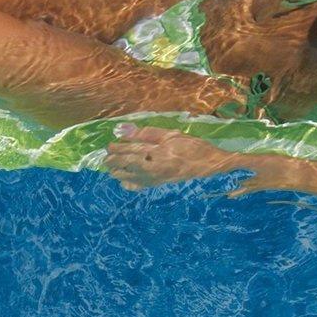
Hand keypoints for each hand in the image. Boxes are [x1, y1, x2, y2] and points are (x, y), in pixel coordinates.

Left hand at [105, 124, 231, 190]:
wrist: (210, 165)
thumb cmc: (192, 146)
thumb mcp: (171, 135)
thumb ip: (147, 133)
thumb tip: (123, 130)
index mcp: (156, 152)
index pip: (130, 149)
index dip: (117, 148)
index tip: (109, 146)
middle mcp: (153, 166)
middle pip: (127, 164)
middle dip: (115, 161)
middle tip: (106, 159)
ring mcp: (156, 178)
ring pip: (130, 176)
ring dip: (119, 172)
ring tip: (111, 170)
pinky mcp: (160, 185)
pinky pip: (141, 186)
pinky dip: (131, 184)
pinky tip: (125, 183)